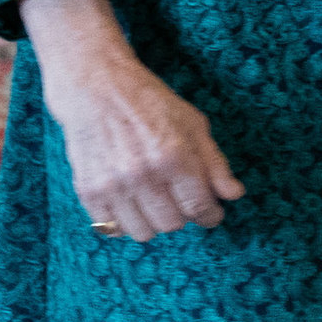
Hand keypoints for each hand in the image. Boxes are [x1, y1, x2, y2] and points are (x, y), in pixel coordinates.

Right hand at [22, 0, 244, 240]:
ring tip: (157, 201)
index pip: (199, 207)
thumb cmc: (151, 104)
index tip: (212, 214)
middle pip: (172, 224)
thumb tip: (234, 195)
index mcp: (173, 156)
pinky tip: (132, 201)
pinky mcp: (87, 191)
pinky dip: (125, 221)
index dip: (211, 215)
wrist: (96, 89)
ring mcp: (112, 185)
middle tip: (181, 199)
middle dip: (183, 215)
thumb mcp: (194, 124)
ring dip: (154, 221)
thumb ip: (215, 163)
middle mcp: (142, 175)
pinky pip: (111, 228)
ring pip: (142, 232)